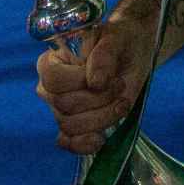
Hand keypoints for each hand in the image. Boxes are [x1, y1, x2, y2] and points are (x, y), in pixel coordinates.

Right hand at [35, 14, 156, 154]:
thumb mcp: (116, 40)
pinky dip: (85, 144)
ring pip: (71, 126)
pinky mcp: (73, 126)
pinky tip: (102, 137)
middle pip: (65, 106)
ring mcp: (60, 109)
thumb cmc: (120, 42)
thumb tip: (95, 83)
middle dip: (100, 100)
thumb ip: (104, 56)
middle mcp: (50, 88)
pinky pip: (69, 143)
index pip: (54, 80)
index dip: (81, 82)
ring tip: (121, 103)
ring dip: (103, 118)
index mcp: (51, 62)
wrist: (133, 54)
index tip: (107, 77)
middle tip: (120, 86)